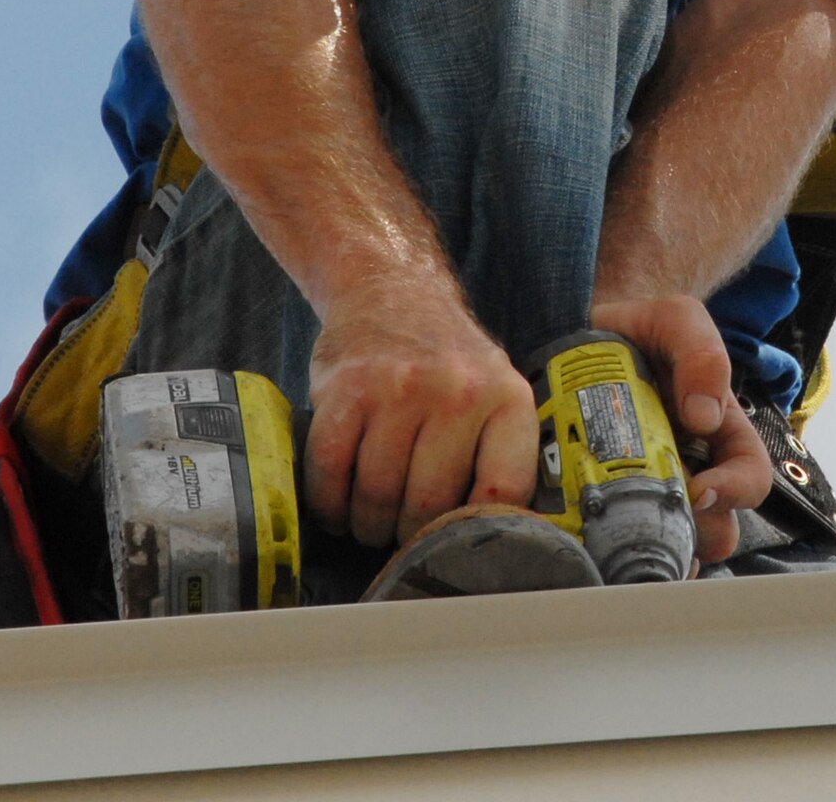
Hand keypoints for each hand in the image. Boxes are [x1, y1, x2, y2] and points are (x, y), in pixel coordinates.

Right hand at [304, 281, 538, 547]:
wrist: (390, 288)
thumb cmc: (446, 358)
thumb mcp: (495, 389)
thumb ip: (499, 452)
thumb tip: (501, 540)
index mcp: (506, 398)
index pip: (502, 493)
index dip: (475, 534)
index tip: (456, 548)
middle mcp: (457, 391)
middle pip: (428, 507)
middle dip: (409, 536)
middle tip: (400, 533)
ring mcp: (400, 388)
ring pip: (377, 497)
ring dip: (367, 524)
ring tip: (369, 519)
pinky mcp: (346, 389)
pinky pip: (331, 473)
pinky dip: (329, 502)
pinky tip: (337, 503)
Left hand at [590, 294, 771, 568]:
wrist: (584, 332)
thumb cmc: (643, 328)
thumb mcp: (678, 322)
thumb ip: (700, 354)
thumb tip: (704, 416)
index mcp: (723, 434)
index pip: (752, 479)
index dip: (733, 492)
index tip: (699, 489)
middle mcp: (695, 471)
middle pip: (715, 529)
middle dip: (690, 529)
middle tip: (649, 510)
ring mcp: (653, 491)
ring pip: (670, 545)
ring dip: (650, 545)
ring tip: (615, 528)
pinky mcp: (609, 502)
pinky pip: (619, 543)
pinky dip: (609, 549)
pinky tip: (587, 537)